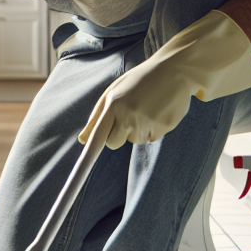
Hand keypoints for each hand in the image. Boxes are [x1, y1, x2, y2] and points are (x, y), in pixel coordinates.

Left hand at [78, 10, 250, 149]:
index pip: (98, 135)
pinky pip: (150, 138)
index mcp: (114, 103)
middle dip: (116, 134)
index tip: (76, 179)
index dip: (88, 155)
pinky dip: (152, 129)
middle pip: (113, 143)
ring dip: (136, 129)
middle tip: (126, 114)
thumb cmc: (140, 80)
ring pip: (133, 140)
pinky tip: (157, 110)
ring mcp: (146, 123)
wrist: (175, 70)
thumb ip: (97, 115)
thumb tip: (82, 140)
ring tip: (145, 107)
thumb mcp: (115, 91)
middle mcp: (129, 115)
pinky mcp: (163, 128)